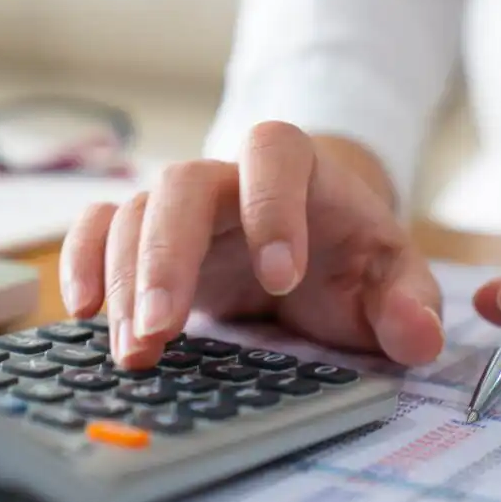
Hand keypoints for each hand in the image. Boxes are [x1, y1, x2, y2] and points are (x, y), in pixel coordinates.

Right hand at [60, 122, 443, 368]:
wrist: (312, 240)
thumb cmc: (350, 253)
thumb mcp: (393, 278)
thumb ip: (409, 304)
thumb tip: (417, 336)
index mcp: (299, 168)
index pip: (276, 153)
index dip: (272, 206)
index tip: (280, 279)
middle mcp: (229, 177)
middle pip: (182, 185)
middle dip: (167, 256)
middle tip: (162, 329)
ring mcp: (182, 204)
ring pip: (133, 211)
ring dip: (125, 279)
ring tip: (136, 349)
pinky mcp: (148, 234)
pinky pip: (98, 225)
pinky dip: (83, 259)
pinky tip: (84, 310)